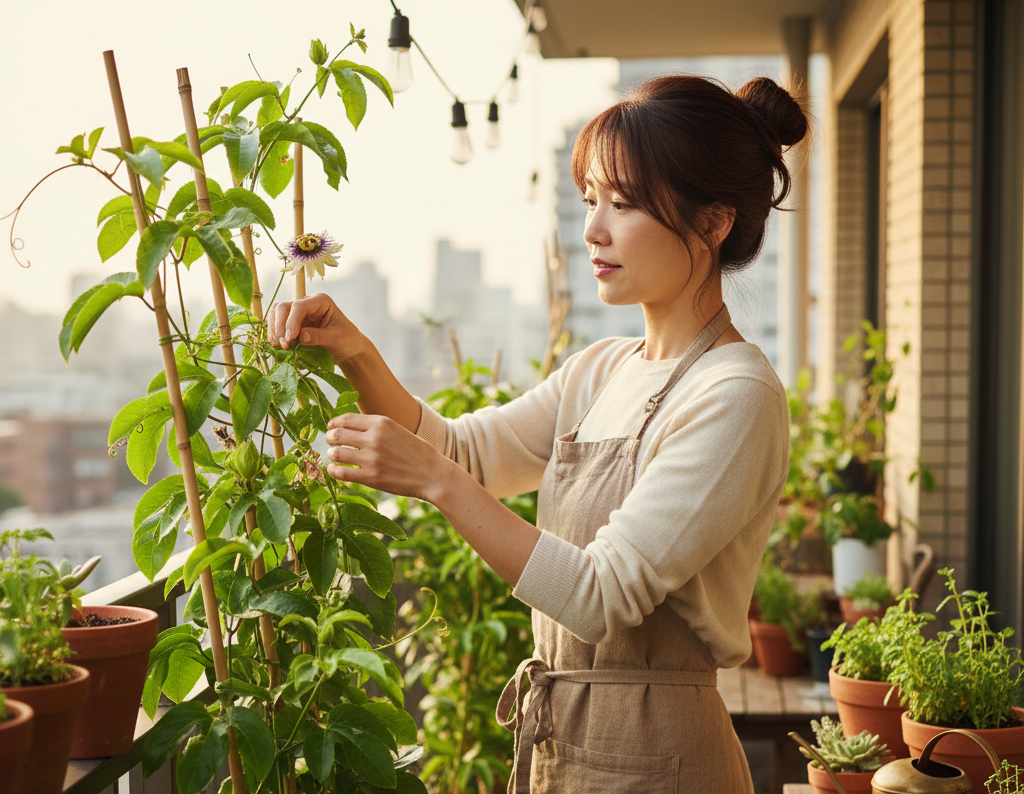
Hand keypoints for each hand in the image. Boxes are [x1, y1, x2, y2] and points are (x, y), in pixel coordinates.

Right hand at [267, 293, 365, 366]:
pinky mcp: (293, 325)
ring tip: (280, 346)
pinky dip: (274, 334)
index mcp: (320, 301)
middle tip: (284, 345)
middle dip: (280, 326)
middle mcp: (307, 304)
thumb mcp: (336, 339)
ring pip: (277, 315)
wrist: (349, 349)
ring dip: (274, 330)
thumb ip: (319, 336)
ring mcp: (298, 314)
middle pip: (284, 308)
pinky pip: (277, 325)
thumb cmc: (347, 340)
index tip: (290, 339)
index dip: (291, 321)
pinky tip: (278, 346)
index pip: (299, 306)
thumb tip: (301, 336)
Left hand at [324, 413, 450, 501]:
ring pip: (336, 453)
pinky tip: (335, 470)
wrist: (432, 474)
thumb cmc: (416, 452)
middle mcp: (374, 438)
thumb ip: (375, 427)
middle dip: (329, 438)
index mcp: (381, 423)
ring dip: (331, 454)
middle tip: (330, 443)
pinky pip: (341, 472)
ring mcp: (372, 458)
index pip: (345, 419)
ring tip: (335, 457)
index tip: (331, 428)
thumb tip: (349, 427)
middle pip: (337, 434)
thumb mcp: (397, 430)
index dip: (333, 424)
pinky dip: (334, 471)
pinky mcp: (371, 477)